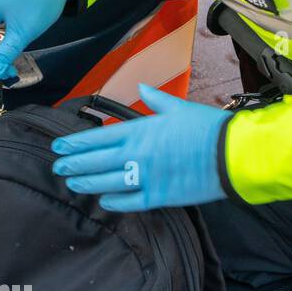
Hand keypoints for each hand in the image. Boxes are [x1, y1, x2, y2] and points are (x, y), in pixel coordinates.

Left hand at [51, 84, 231, 211]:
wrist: (235, 154)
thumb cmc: (208, 128)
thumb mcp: (179, 108)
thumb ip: (155, 100)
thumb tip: (141, 88)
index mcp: (139, 131)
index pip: (97, 138)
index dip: (75, 144)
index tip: (58, 148)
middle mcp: (137, 154)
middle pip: (96, 161)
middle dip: (73, 164)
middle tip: (57, 167)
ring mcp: (146, 176)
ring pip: (107, 182)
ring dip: (87, 183)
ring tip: (72, 183)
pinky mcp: (160, 196)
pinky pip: (130, 201)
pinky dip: (114, 202)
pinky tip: (103, 201)